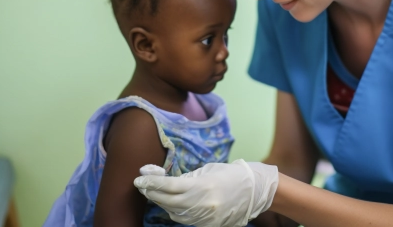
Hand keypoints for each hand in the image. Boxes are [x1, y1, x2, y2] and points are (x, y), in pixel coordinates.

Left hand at [134, 159, 278, 226]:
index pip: (169, 185)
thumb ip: (185, 177)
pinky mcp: (208, 225)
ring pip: (174, 213)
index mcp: (202, 185)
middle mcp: (202, 203)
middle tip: (142, 185)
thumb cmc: (230, 175)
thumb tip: (161, 178)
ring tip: (154, 192)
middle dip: (153, 193)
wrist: (253, 191)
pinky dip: (175, 211)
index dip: (152, 182)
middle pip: (168, 201)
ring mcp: (205, 217)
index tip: (139, 178)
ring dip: (162, 202)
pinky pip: (185, 219)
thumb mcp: (207, 170)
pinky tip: (170, 203)